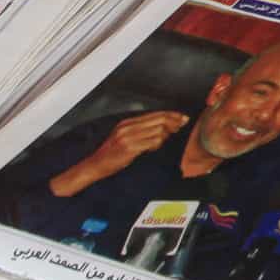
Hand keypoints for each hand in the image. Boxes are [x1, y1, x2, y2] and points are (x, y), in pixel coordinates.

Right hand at [50, 109, 183, 199]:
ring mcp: (128, 137)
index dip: (170, 114)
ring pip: (157, 129)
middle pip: (158, 119)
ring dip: (167, 133)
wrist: (95, 165)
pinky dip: (158, 143)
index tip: (181, 117)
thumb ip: (140, 131)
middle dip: (174, 120)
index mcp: (127, 122)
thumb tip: (161, 129)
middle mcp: (128, 127)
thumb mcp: (124, 137)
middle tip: (183, 123)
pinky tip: (157, 146)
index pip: (154, 114)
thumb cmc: (111, 154)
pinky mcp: (129, 147)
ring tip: (169, 137)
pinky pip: (151, 142)